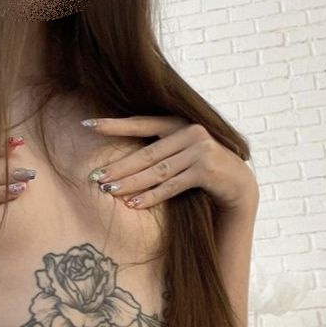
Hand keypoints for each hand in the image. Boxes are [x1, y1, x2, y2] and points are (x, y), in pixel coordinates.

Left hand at [82, 115, 257, 210]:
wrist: (237, 183)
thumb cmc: (201, 168)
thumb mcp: (180, 153)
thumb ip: (159, 149)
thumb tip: (119, 162)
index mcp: (178, 122)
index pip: (140, 123)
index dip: (113, 125)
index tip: (87, 125)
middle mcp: (190, 132)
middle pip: (146, 153)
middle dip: (119, 167)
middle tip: (95, 177)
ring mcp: (200, 150)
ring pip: (157, 170)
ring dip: (131, 183)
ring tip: (109, 191)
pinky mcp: (206, 170)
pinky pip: (172, 185)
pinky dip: (151, 196)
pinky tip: (133, 203)